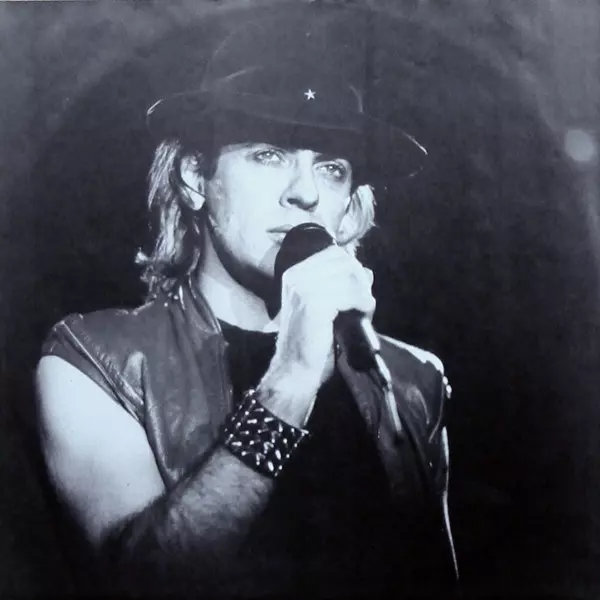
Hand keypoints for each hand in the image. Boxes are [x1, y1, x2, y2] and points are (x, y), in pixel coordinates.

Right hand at [258, 245, 374, 425]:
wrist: (296, 371)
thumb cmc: (312, 343)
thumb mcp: (327, 308)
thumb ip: (343, 287)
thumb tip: (367, 271)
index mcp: (294, 274)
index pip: (334, 254)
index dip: (353, 269)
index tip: (360, 290)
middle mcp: (295, 276)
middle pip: (343, 261)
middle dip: (360, 280)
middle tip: (365, 302)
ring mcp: (303, 288)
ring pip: (349, 276)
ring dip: (363, 293)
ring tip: (365, 311)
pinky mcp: (314, 303)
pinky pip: (350, 293)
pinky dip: (363, 303)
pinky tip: (364, 315)